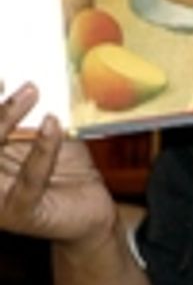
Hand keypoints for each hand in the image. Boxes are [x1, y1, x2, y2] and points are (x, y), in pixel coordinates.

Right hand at [0, 86, 117, 250]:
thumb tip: (25, 69)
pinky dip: (41, 150)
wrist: (91, 209)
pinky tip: (52, 126)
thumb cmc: (62, 168)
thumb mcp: (40, 131)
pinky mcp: (20, 214)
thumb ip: (25, 110)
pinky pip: (28, 179)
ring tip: (32, 91)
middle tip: (6, 76)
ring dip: (6, 118)